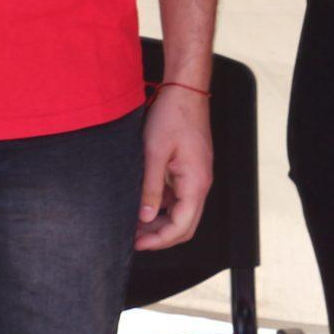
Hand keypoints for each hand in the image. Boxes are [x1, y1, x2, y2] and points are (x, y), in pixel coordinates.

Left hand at [135, 85, 212, 250]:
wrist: (185, 89)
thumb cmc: (172, 115)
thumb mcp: (154, 152)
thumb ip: (150, 187)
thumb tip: (144, 218)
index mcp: (196, 183)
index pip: (181, 227)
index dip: (159, 240)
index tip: (136, 244)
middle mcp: (200, 184)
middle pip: (184, 225)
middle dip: (159, 236)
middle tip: (133, 238)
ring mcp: (196, 176)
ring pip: (181, 212)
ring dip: (159, 221)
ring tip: (133, 223)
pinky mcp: (189, 169)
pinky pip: (178, 196)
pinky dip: (161, 205)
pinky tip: (141, 202)